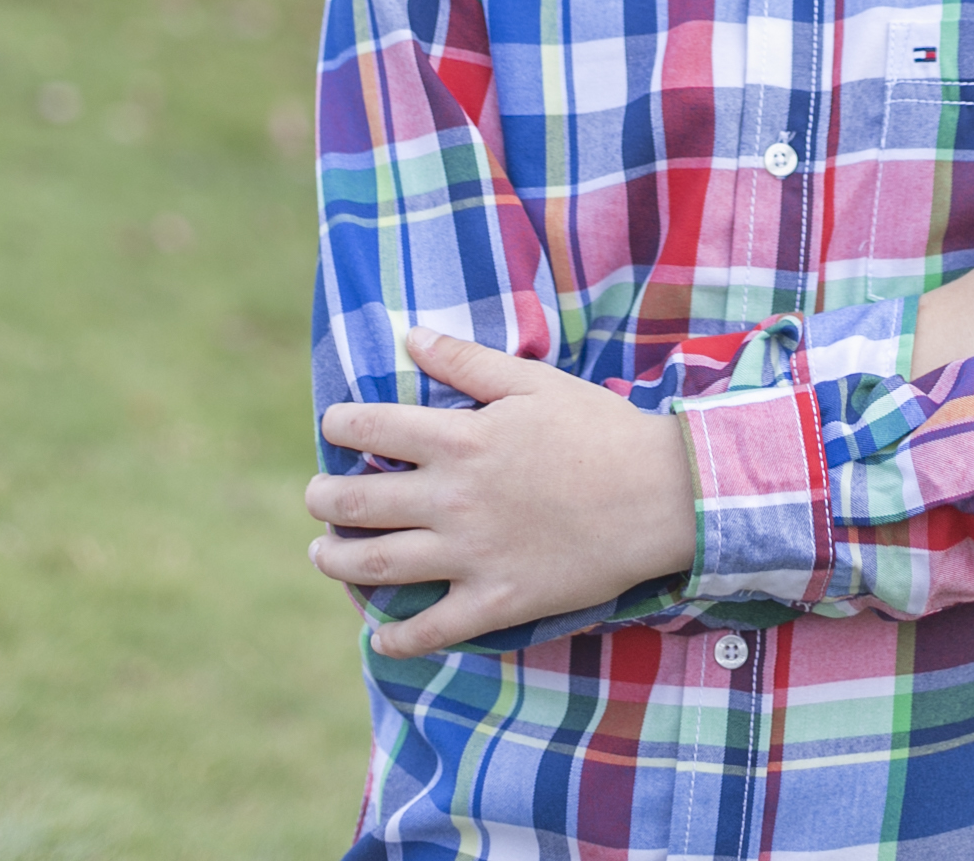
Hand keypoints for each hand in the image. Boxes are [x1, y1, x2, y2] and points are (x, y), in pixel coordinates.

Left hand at [306, 326, 696, 658]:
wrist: (658, 494)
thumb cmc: (598, 428)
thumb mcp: (533, 382)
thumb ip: (467, 361)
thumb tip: (412, 337)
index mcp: (461, 440)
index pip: (373, 430)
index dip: (340, 427)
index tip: (331, 427)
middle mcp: (453, 499)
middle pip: (359, 504)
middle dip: (323, 500)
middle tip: (315, 498)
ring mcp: (471, 555)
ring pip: (378, 567)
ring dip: (337, 562)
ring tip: (324, 554)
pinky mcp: (496, 601)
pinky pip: (430, 629)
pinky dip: (395, 637)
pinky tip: (379, 635)